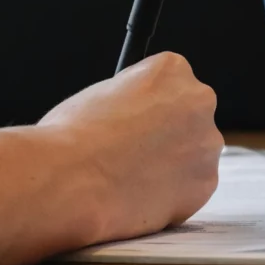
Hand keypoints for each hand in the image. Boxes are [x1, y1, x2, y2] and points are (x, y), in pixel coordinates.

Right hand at [0, 52, 222, 264]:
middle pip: (189, 116)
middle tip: (124, 155)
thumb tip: (117, 111)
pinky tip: (134, 196)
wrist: (60, 183)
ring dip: (168, 165)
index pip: (170, 83)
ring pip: (191, 152)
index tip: (125, 128)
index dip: (142, 109)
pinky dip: (168, 194)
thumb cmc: (59, 139)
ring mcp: (206, 143)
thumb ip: (121, 102)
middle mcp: (200, 100)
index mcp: (171, 67)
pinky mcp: (202, 184)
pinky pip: (189, 186)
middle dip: (164, 134)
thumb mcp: (89, 99)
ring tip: (123, 177)